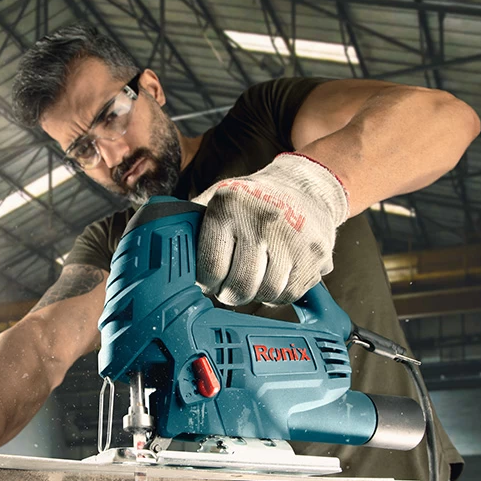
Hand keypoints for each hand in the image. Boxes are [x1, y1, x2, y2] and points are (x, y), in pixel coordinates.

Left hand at [192, 152, 348, 304]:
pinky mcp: (315, 255)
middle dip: (229, 294)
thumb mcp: (218, 197)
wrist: (306, 185)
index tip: (208, 281)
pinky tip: (272, 279)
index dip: (206, 282)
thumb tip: (165, 249)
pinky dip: (278, 295)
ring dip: (255, 295)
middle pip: (239, 286)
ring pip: (266, 293)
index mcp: (229, 206)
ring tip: (251, 281)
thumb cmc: (253, 197)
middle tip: (228, 287)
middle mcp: (262, 221)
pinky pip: (290, 294)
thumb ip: (192, 223)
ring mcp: (293, 239)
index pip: (210, 267)